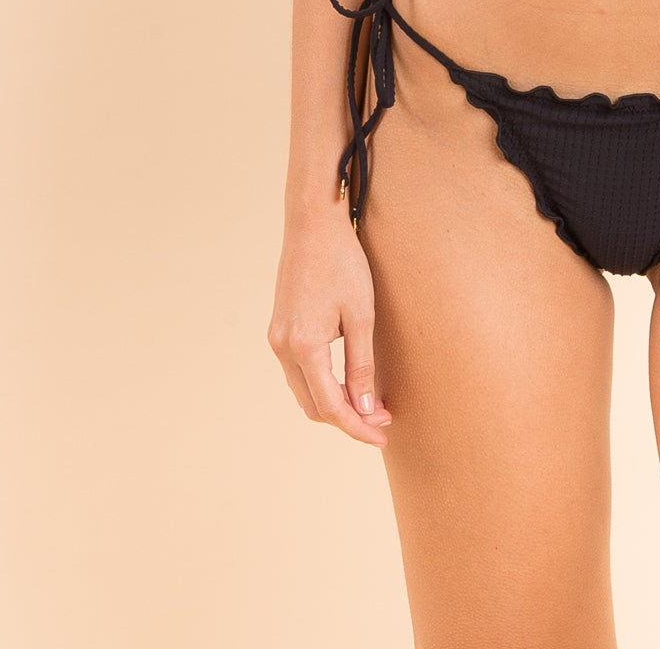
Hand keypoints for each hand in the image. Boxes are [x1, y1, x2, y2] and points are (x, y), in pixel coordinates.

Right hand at [268, 206, 392, 446]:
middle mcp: (283, 347)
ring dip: (334, 402)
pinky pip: (300, 371)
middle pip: (313, 405)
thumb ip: (362, 365)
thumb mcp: (361, 314)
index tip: (382, 435)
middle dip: (347, 418)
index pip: (330, 406)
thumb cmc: (342, 263)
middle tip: (381, 418)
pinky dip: (322, 383)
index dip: (356, 426)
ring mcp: (278, 339)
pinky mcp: (280, 329)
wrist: (313, 223)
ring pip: (305, 391)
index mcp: (303, 346)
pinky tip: (347, 379)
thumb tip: (365, 409)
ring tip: (370, 402)